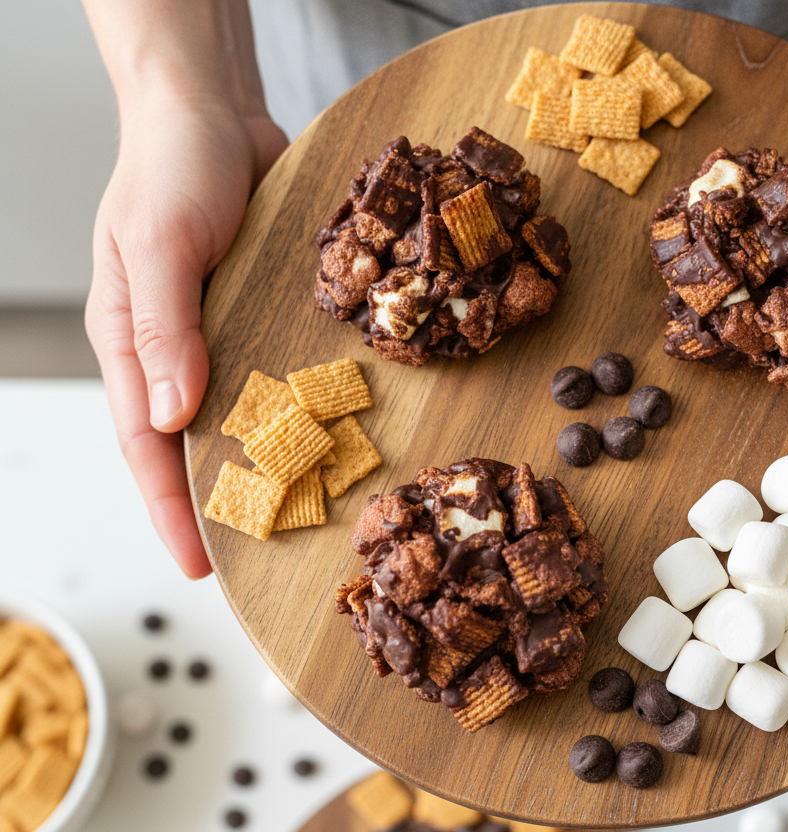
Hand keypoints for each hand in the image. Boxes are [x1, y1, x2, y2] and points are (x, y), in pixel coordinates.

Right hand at [85, 97, 286, 576]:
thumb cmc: (169, 171)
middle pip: (197, 441)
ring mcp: (224, 333)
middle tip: (267, 555)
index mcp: (132, 342)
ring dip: (270, 462)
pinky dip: (304, 405)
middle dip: (224, 500)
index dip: (170, 507)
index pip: (146, 444)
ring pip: (245, 413)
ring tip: (308, 513)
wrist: (216, 114)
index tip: (201, 563)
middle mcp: (178, 348)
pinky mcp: (266, 313)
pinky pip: (284, 369)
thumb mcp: (159, 245)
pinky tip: (337, 434)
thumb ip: (165, 328)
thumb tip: (174, 416)